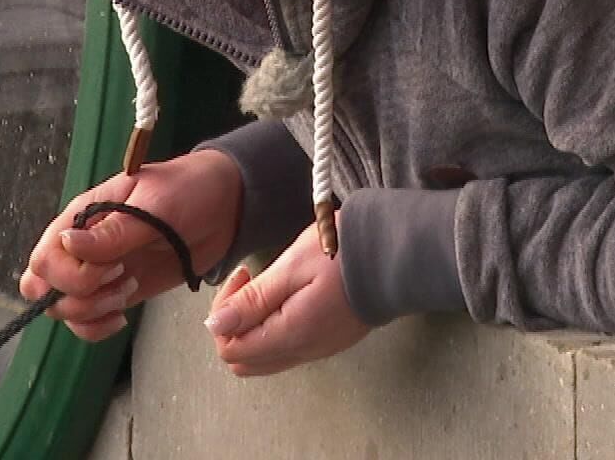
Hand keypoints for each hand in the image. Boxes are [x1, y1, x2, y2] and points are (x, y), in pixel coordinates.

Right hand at [19, 148, 242, 341]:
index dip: (72, 274)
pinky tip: (122, 315)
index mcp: (81, 216)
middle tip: (120, 279)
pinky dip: (96, 328)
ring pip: (61, 308)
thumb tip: (67, 243)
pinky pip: (85, 322)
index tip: (113, 266)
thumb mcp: (154, 204)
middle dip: (77, 296)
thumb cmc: (187, 190)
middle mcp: (80, 246)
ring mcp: (96, 271)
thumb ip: (113, 231)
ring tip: (129, 289)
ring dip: (91, 312)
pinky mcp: (113, 292)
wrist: (222, 207)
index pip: (44, 258)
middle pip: (41, 286)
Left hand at [204, 222, 371, 375]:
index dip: (224, 315)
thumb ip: (254, 300)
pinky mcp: (331, 340)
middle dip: (235, 325)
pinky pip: (288, 348)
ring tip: (270, 286)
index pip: (231, 349)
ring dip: (255, 327)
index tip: (243, 277)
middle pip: (245, 360)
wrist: (398, 254)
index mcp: (291, 335)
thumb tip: (216, 325)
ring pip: (266, 357)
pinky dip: (275, 328)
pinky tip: (288, 296)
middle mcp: (304, 351)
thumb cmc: (346, 253)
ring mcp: (320, 348)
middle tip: (249, 284)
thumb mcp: (293, 267)